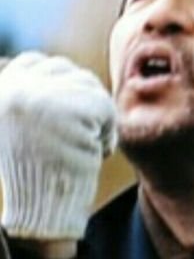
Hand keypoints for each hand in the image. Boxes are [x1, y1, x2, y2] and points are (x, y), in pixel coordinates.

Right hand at [0, 52, 116, 239]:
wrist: (43, 208)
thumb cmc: (35, 169)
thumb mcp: (20, 123)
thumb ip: (31, 93)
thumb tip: (50, 67)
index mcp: (2, 91)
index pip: (33, 62)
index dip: (55, 78)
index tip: (63, 104)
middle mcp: (18, 88)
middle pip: (67, 70)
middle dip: (79, 95)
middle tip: (75, 131)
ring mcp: (46, 96)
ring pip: (90, 86)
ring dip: (94, 113)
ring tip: (82, 143)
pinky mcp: (75, 108)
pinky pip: (106, 107)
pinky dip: (107, 130)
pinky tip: (96, 151)